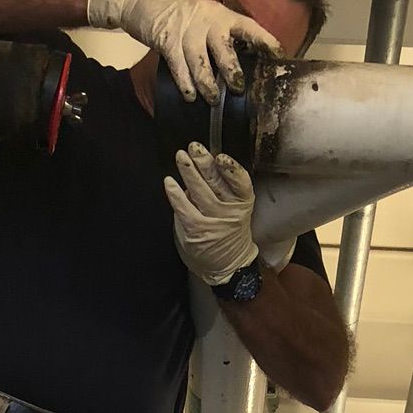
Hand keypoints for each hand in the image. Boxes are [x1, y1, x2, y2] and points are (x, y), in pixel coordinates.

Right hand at [87, 0, 277, 101]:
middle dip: (232, 72)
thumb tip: (243, 60)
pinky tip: (190, 96)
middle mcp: (208, 21)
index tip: (279, 56)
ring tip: (212, 99)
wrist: (143, 0)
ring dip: (207, 84)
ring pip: (201, 63)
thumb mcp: (206, 16)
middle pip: (224, 49)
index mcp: (222, 15)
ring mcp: (187, 30)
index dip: (265, 41)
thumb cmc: (180, 14)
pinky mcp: (167, 39)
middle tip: (238, 89)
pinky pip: (179, 66)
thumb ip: (222, 34)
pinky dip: (185, 83)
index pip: (249, 27)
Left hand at [164, 144, 258, 285]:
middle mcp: (230, 211)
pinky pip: (184, 209)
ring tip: (181, 156)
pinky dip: (176, 194)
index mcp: (242, 203)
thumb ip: (219, 190)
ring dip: (188, 172)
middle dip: (204, 162)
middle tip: (194, 147)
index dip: (231, 169)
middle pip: (217, 182)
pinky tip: (169, 182)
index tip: (220, 157)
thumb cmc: (229, 233)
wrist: (229, 265)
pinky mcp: (197, 231)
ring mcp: (213, 222)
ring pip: (200, 191)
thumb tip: (198, 169)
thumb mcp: (234, 210)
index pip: (240, 182)